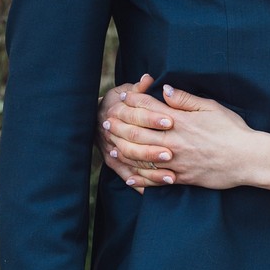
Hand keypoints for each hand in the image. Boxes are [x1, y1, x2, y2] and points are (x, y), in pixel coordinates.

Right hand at [98, 74, 166, 192]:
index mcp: (117, 110)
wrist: (98, 114)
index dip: (153, 118)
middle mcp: (111, 131)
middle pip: (132, 140)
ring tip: (171, 176)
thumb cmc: (123, 100)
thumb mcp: (128, 90)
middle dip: (152, 148)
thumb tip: (148, 79)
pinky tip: (156, 190)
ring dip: (150, 171)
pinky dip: (141, 184)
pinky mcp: (113, 162)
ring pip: (130, 161)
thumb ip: (140, 88)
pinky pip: (127, 175)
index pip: (137, 115)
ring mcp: (111, 148)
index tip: (171, 121)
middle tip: (172, 153)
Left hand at [100, 80, 256, 190]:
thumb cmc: (233, 130)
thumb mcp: (211, 107)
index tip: (123, 97)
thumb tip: (166, 89)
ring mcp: (176, 160)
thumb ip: (186, 99)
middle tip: (106, 122)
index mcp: (180, 120)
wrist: (248, 158)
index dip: (132, 100)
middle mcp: (174, 140)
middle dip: (119, 125)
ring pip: (141, 156)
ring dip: (122, 151)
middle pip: (137, 131)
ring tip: (111, 148)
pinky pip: (155, 180)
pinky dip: (140, 179)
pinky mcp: (182, 177)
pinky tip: (129, 177)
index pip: (148, 106)